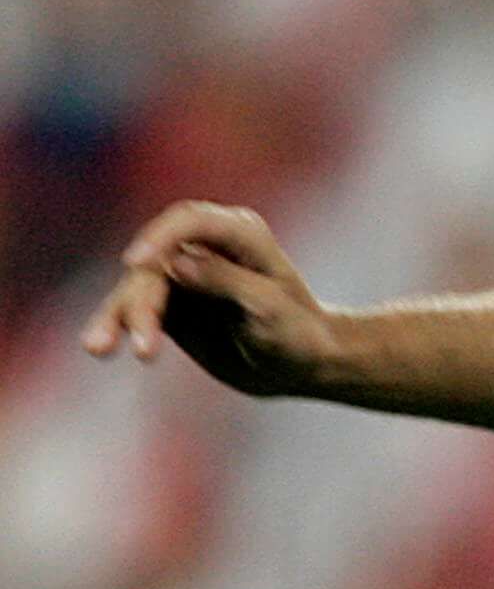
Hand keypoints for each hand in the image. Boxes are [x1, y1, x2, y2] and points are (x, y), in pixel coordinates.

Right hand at [83, 199, 335, 398]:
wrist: (301, 366)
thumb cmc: (298, 335)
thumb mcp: (270, 311)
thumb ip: (227, 283)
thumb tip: (175, 263)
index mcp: (239, 233)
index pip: (190, 221)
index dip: (159, 237)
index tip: (135, 261)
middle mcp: (204, 245)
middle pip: (156, 261)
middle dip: (142, 302)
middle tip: (145, 348)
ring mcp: (183, 271)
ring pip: (139, 287)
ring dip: (118, 316)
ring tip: (98, 348)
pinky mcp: (169, 301)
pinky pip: (136, 309)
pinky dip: (117, 326)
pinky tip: (97, 345)